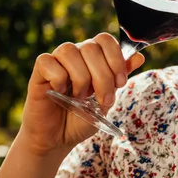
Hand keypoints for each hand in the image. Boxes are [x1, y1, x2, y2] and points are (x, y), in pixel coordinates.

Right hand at [19, 33, 144, 155]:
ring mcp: (56, 60)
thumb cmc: (83, 116)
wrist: (59, 138)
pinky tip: (60, 92)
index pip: (105, 40)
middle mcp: (76, 53)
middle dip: (102, 76)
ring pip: (70, 51)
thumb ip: (121, 77)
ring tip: (80, 96)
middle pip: (91, 47)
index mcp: (94, 56)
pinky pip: (48, 61)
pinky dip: (58, 78)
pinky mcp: (39, 71)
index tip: (120, 83)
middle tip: (103, 99)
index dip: (116, 59)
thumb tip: (139, 57)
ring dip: (80, 77)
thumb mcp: (107, 98)